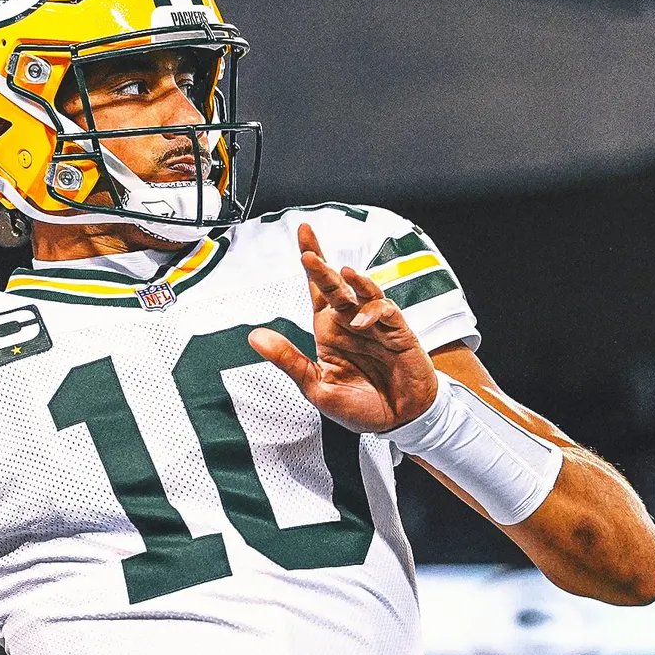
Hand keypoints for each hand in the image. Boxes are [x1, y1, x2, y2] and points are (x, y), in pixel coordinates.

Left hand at [248, 222, 437, 432]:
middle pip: (335, 285)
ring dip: (353, 282)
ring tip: (341, 273)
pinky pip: (387, 311)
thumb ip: (288, 360)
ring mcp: (375, 326)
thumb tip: (254, 337)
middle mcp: (350, 322)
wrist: (399, 422)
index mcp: (329, 330)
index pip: (317, 288)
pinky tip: (360, 320)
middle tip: (307, 255)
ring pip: (363, 292)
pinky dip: (374, 311)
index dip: (312, 261)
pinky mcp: (399, 334)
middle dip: (322, 266)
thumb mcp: (316, 387)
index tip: (303, 232)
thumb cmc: (360, 405)